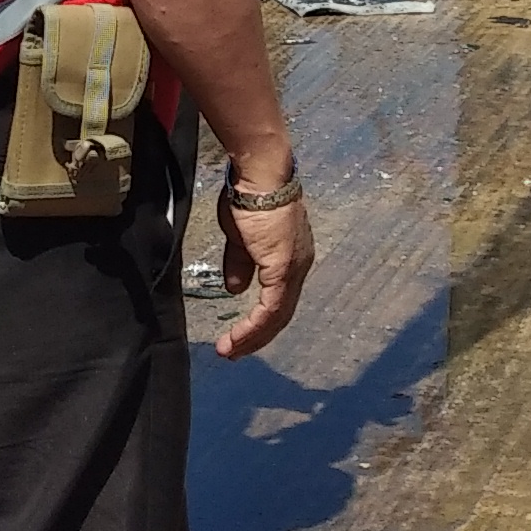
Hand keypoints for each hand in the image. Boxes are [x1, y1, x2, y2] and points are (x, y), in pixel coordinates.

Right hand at [210, 166, 312, 359]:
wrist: (258, 177)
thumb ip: (240, 263)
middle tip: (234, 352)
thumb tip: (236, 288)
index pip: (279, 299)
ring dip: (252, 337)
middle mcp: (299, 266)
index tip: (238, 335)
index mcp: (290, 258)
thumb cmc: (248, 197)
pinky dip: (254, 327)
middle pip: (281, 314)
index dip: (259, 320)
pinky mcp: (283, 269)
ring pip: (277, 316)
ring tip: (230, 351)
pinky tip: (238, 337)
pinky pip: (271, 308)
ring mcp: (294, 269)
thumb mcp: (240, 236)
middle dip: (257, 336)